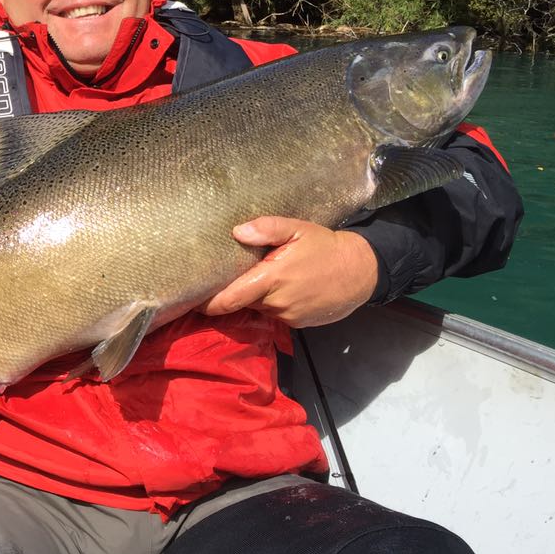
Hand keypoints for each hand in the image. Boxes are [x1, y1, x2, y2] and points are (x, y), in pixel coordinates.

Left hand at [199, 217, 378, 327]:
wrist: (362, 271)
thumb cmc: (325, 246)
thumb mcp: (297, 229)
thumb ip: (267, 229)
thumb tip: (237, 232)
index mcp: (272, 279)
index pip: (231, 298)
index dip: (209, 303)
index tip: (192, 300)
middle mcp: (277, 302)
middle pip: (242, 302)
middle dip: (233, 294)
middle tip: (223, 279)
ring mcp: (289, 316)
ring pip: (259, 308)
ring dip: (255, 298)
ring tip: (259, 279)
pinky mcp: (299, 323)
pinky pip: (276, 314)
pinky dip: (272, 304)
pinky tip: (281, 289)